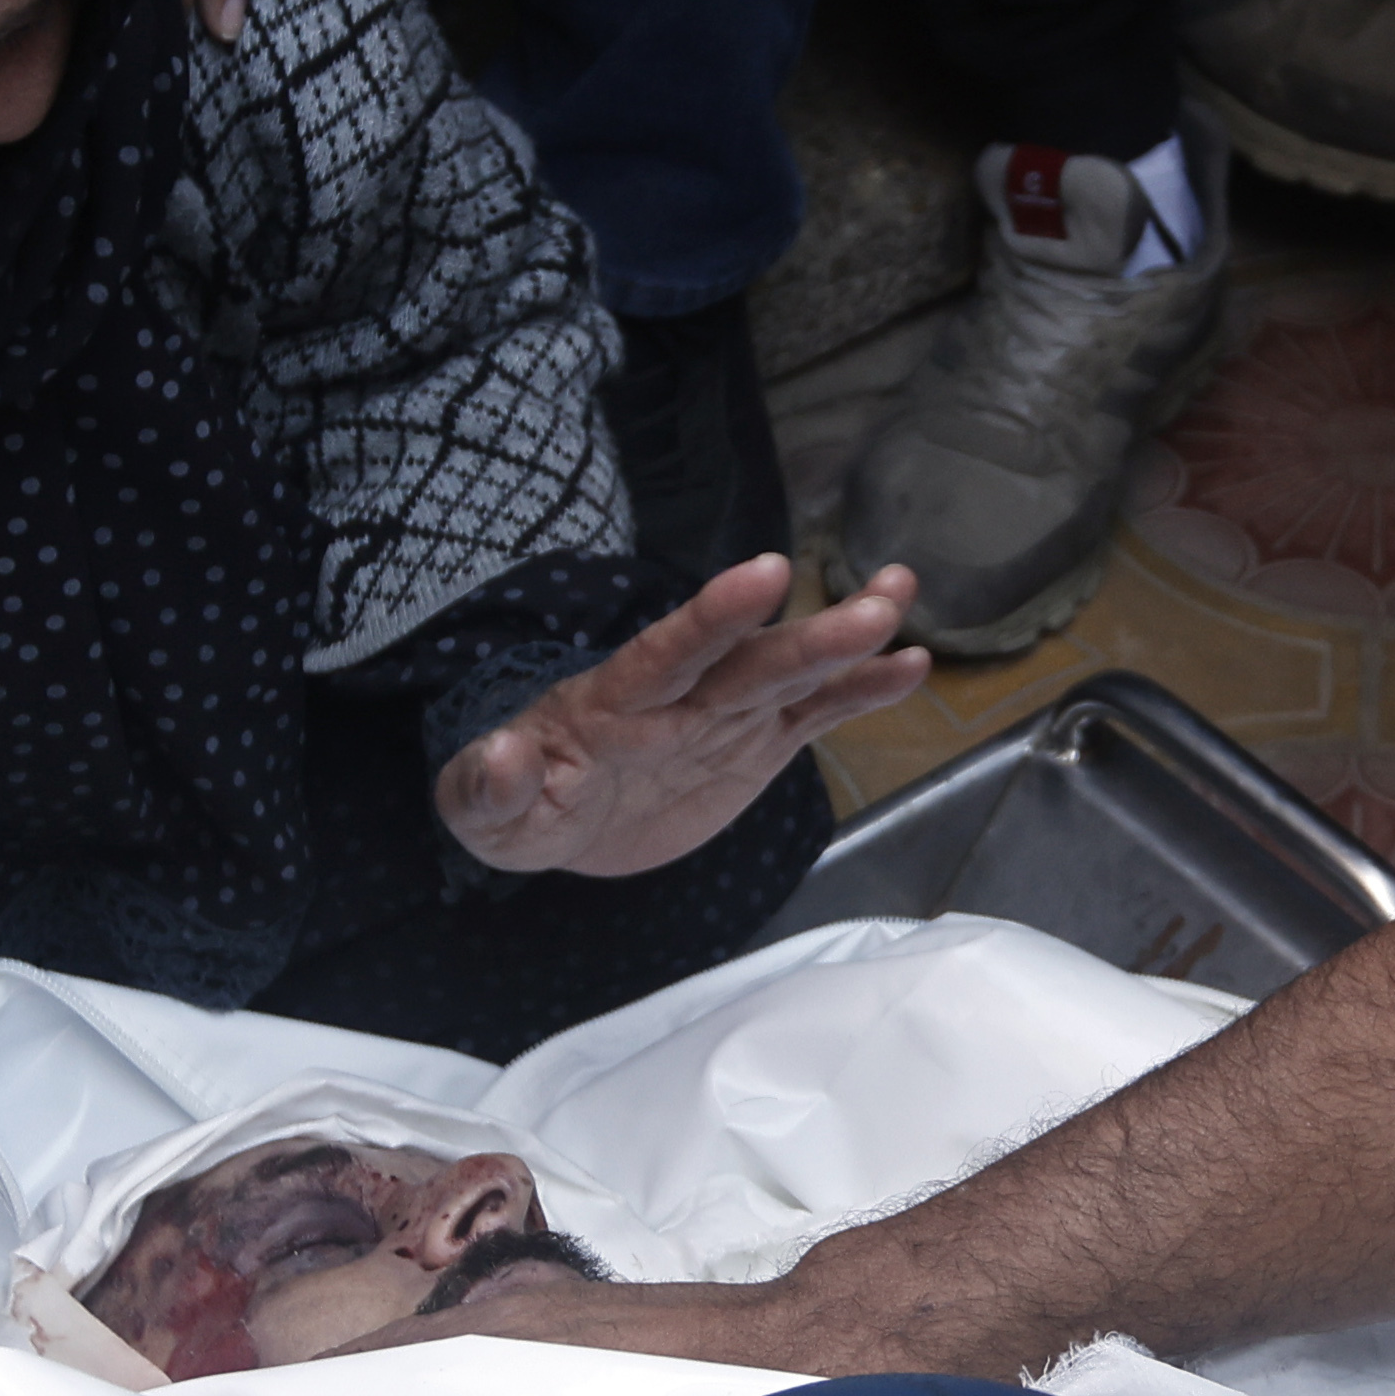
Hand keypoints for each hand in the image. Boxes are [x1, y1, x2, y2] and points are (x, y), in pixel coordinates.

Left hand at [437, 553, 925, 878]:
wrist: (560, 820)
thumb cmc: (516, 808)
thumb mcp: (484, 814)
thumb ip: (490, 786)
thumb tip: (505, 756)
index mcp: (613, 703)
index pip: (666, 654)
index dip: (714, 618)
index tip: (765, 575)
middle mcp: (679, 696)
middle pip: (748, 662)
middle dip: (810, 634)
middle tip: (879, 597)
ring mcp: (723, 715)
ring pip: (790, 673)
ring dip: (846, 639)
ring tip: (900, 592)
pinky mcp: (755, 743)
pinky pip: (813, 714)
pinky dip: (859, 692)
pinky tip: (910, 664)